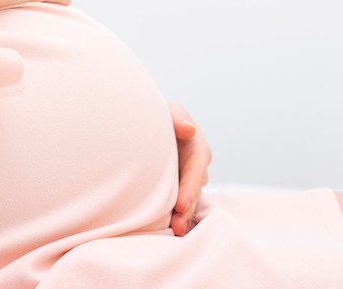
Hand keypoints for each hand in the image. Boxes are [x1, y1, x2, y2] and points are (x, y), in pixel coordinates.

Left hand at [169, 103, 211, 235]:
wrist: (146, 125)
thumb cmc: (156, 115)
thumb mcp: (168, 112)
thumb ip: (178, 118)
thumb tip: (189, 130)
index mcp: (196, 145)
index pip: (196, 167)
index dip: (190, 186)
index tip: (180, 203)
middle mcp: (196, 164)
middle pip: (195, 188)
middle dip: (188, 207)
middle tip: (177, 225)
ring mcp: (189, 176)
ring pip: (191, 198)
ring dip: (185, 216)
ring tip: (175, 231)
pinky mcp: (180, 186)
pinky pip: (183, 203)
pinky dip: (180, 216)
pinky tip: (173, 231)